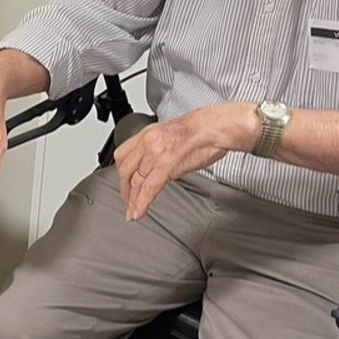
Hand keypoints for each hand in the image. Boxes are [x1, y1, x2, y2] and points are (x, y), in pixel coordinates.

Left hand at [113, 103, 251, 220]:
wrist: (217, 126)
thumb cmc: (203, 131)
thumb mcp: (172, 139)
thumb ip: (160, 154)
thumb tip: (157, 170)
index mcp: (147, 134)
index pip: (124, 156)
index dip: (121, 174)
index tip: (124, 187)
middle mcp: (147, 141)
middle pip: (125, 170)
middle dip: (124, 190)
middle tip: (128, 204)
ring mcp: (155, 152)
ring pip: (136, 181)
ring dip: (132, 200)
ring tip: (133, 213)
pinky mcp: (166, 163)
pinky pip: (149, 187)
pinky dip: (142, 202)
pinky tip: (140, 212)